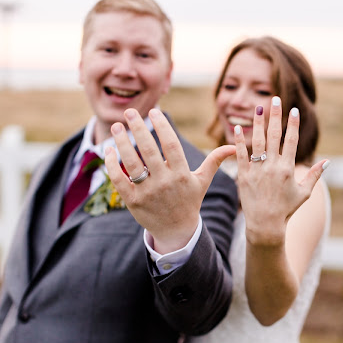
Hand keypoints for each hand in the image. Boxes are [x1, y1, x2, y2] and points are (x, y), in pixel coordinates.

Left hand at [105, 108, 235, 252]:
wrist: (176, 230)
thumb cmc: (189, 200)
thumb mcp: (203, 180)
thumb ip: (215, 160)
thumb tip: (233, 146)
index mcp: (181, 174)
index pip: (171, 145)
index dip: (162, 126)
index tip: (154, 111)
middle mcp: (164, 182)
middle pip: (149, 151)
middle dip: (138, 129)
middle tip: (130, 112)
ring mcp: (147, 192)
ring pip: (131, 163)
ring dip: (122, 143)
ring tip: (116, 127)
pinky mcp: (133, 201)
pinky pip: (119, 180)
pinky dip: (112, 165)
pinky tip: (109, 150)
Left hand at [233, 96, 328, 245]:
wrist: (265, 225)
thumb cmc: (286, 209)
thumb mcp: (304, 193)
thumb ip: (314, 175)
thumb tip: (328, 161)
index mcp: (288, 169)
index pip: (291, 141)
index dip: (293, 124)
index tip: (294, 110)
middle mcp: (273, 167)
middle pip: (274, 135)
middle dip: (275, 116)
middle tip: (275, 99)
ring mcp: (257, 170)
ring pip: (257, 141)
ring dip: (258, 122)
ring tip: (258, 107)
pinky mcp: (243, 175)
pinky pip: (240, 154)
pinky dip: (239, 140)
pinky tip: (238, 127)